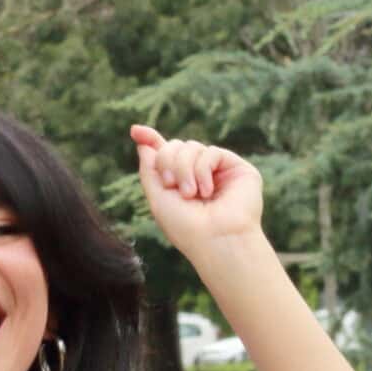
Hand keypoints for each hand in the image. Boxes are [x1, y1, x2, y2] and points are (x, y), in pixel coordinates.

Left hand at [129, 124, 263, 255]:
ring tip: (191, 194)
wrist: (215, 240)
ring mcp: (217, 170)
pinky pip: (210, 152)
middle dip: (167, 162)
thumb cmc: (185, 227)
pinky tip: (206, 191)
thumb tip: (142, 143)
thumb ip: (150, 169)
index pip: (165, 155)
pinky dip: (203, 169)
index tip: (135, 131)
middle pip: (175, 146)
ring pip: (191, 146)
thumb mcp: (158, 198)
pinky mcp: (236, 167)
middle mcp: (198, 174)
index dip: (151, 140)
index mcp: (179, 183)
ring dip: (184, 169)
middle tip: (171, 185)